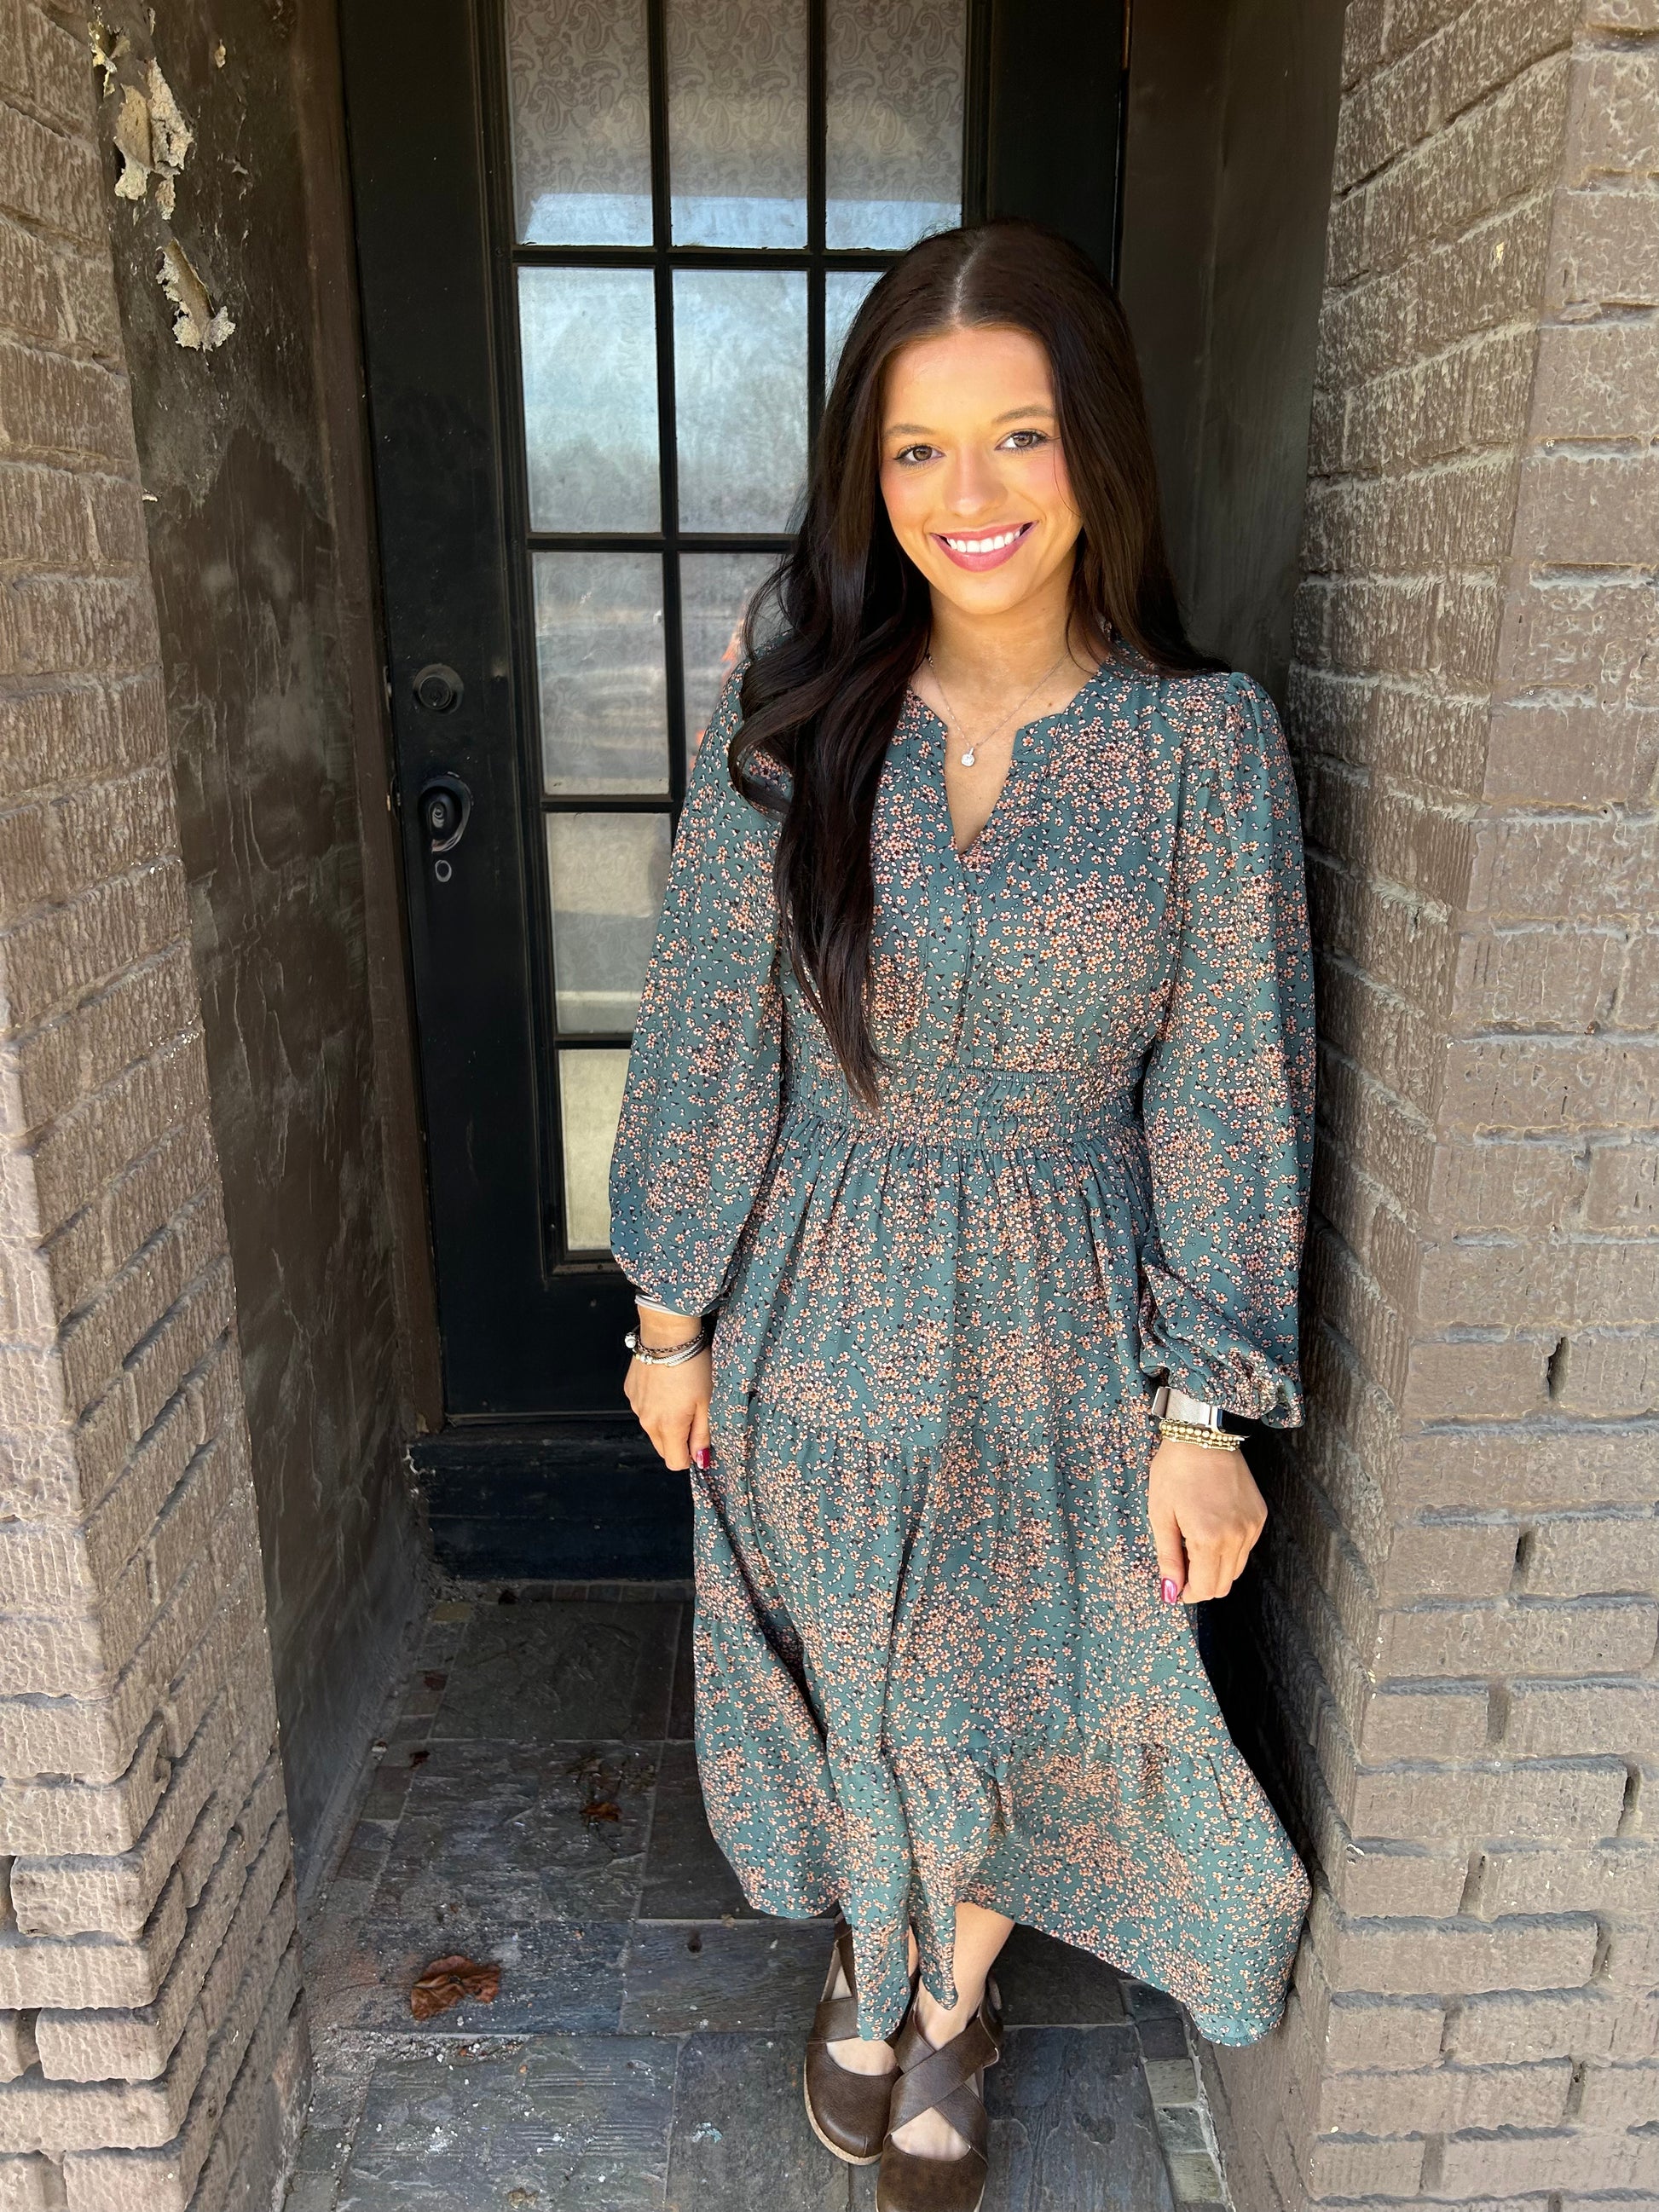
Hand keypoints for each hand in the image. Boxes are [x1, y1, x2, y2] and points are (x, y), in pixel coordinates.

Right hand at [623, 1307, 712, 1472]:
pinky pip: (644, 1409)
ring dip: (666, 1421)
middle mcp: (648, 1421)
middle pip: (663, 1448)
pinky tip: (666, 1385)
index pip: (675, 1463)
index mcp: (669, 1426)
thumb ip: (703, 1435)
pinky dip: (655, 1404)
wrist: (667, 1334)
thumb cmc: (692, 1364)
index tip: (699, 1442)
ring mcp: (636, 1406)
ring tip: (680, 1395)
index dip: (690, 1457)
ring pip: (653, 1428)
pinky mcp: (631, 1392)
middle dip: (678, 1440)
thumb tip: (701, 1459)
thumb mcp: (708, 1401)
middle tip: (693, 1415)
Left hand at [1146, 1437, 1266, 1603]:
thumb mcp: (1160, 1515)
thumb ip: (1168, 1558)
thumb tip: (1170, 1592)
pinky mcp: (1259, 1517)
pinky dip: (1229, 1550)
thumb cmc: (1175, 1471)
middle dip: (1201, 1584)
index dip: (1187, 1593)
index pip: (1205, 1588)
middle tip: (1182, 1568)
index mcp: (1209, 1538)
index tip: (1175, 1587)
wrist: (1203, 1435)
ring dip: (1215, 1568)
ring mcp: (1252, 1527)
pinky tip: (1211, 1530)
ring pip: (1236, 1569)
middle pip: (1223, 1584)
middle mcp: (1237, 1537)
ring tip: (1194, 1545)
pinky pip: (1245, 1548)